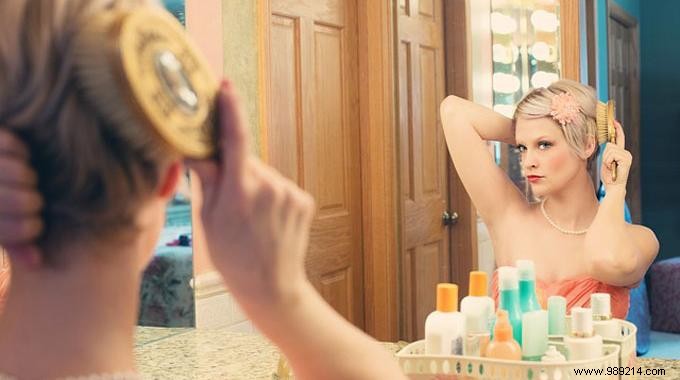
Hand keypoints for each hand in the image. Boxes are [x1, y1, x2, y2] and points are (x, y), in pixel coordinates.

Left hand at [0, 129, 42, 265]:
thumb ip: (12, 244)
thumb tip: (37, 261)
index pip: (14, 230)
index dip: (30, 229)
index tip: (34, 226)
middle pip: (22, 201)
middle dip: (31, 203)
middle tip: (31, 201)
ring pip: (20, 173)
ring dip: (28, 177)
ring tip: (24, 180)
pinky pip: (12, 145)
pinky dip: (21, 152)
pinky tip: (18, 159)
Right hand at [186, 81, 315, 310]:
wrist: (271, 285)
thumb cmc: (233, 257)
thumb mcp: (209, 219)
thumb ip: (207, 179)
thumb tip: (195, 148)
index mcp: (241, 192)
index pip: (235, 140)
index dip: (230, 110)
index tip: (225, 87)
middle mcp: (270, 187)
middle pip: (246, 160)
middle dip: (235, 169)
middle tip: (227, 198)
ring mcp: (290, 193)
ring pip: (263, 174)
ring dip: (253, 184)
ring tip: (250, 217)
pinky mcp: (304, 199)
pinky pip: (280, 186)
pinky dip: (271, 195)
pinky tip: (267, 219)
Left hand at [601, 121, 631, 188]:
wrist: (613, 187)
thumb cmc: (609, 176)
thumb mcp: (606, 161)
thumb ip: (608, 152)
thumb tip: (607, 143)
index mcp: (622, 153)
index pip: (619, 138)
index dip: (617, 129)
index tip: (614, 121)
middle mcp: (626, 153)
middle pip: (610, 144)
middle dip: (605, 155)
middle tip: (607, 165)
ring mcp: (627, 156)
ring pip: (609, 149)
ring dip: (606, 159)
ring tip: (610, 167)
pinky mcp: (626, 159)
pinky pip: (611, 154)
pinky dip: (608, 161)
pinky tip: (612, 167)